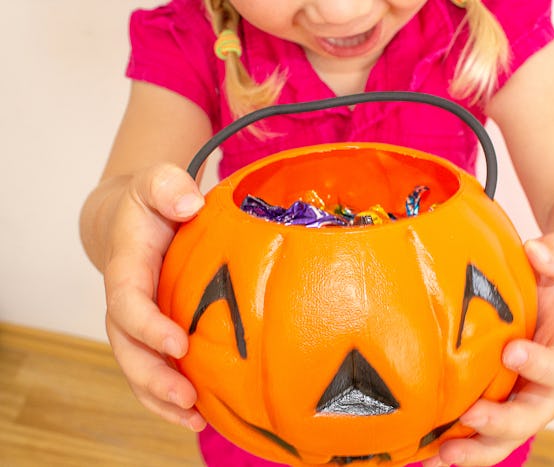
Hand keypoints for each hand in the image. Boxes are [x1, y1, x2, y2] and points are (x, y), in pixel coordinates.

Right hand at [103, 163, 206, 431]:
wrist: (136, 220)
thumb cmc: (152, 203)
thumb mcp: (158, 181)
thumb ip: (168, 186)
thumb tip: (189, 205)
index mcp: (127, 269)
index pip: (128, 303)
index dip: (149, 325)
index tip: (179, 342)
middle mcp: (126, 303)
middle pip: (128, 349)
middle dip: (154, 376)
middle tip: (187, 396)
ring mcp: (137, 323)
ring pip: (139, 369)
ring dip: (162, 398)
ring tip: (195, 421)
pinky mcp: (153, 334)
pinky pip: (154, 370)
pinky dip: (169, 398)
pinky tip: (197, 417)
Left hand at [423, 232, 553, 466]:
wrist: (548, 299)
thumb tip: (536, 249)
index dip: (542, 365)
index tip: (512, 353)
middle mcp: (546, 385)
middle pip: (534, 416)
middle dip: (504, 422)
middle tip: (472, 417)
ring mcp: (520, 399)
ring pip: (506, 437)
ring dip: (477, 451)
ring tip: (445, 457)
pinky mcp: (495, 404)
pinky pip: (479, 435)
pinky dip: (456, 447)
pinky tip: (425, 455)